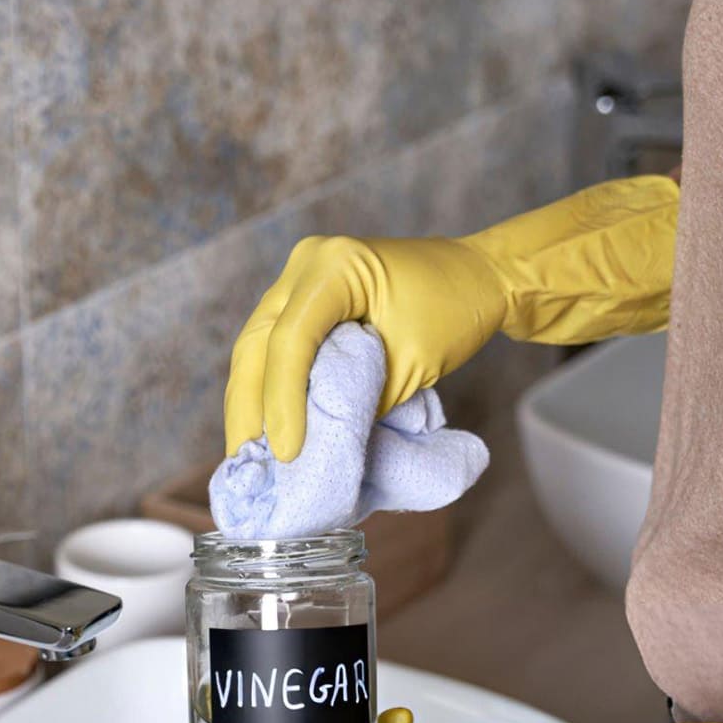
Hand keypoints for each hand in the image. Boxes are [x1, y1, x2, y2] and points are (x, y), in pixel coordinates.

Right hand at [223, 176, 678, 460]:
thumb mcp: (412, 363)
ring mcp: (299, 278)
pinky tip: (264, 426)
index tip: (286, 452)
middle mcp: (306, 263)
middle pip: (257, 342)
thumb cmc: (456, 311)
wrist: (478, 277)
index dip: (282, 400)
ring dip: (250, 401)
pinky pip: (274, 347)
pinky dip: (268, 388)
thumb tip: (314, 443)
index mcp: (336, 265)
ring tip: (246, 452)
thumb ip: (360, 399)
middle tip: (244, 460)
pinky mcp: (303, 299)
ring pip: (256, 346)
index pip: (292, 339)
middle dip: (248, 407)